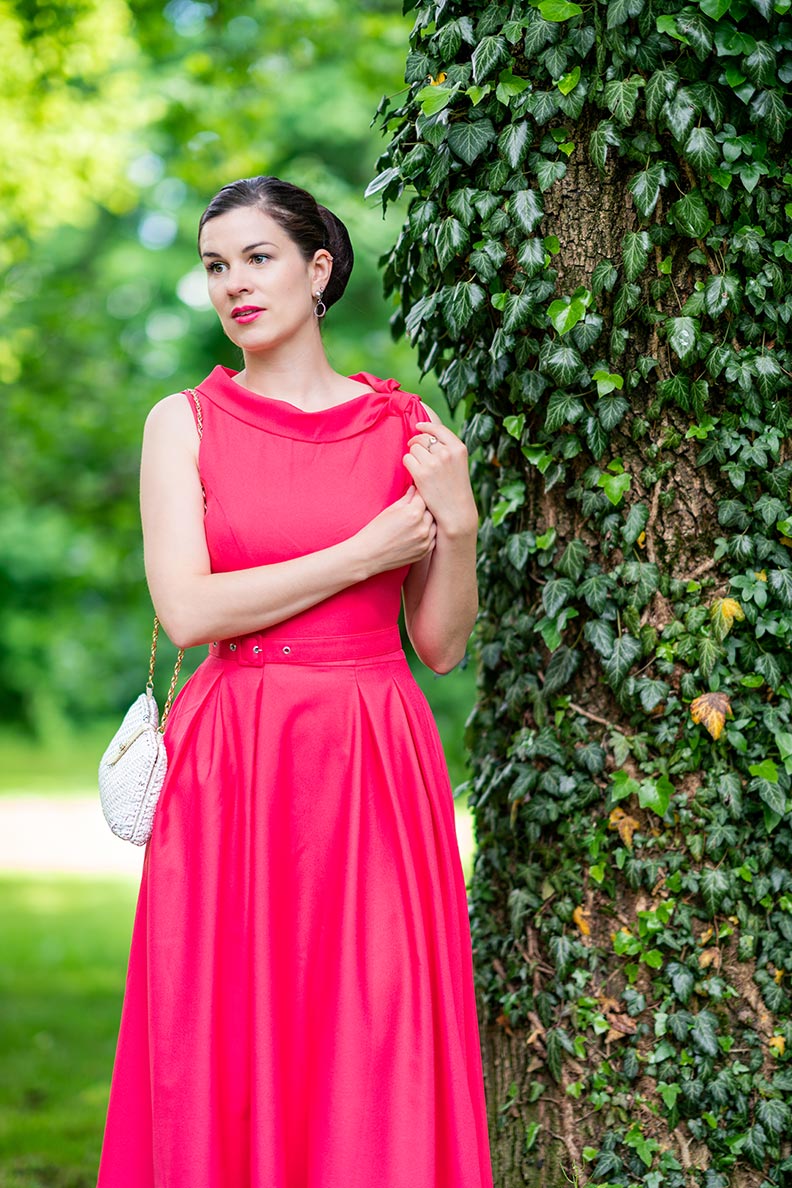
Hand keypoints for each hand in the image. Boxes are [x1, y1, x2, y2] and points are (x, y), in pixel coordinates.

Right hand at [352, 486, 436, 574]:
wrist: (368, 555)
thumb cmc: (375, 531)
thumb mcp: (390, 510)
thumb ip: (406, 499)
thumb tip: (415, 489)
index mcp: (413, 513)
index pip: (424, 497)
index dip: (419, 494)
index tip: (416, 493)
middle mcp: (422, 527)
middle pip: (432, 510)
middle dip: (424, 507)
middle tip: (415, 507)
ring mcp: (425, 541)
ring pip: (435, 525)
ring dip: (428, 521)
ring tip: (415, 521)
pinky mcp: (424, 552)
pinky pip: (433, 538)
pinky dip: (428, 534)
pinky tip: (417, 532)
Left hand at [404, 421, 477, 538]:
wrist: (456, 511)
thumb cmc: (456, 489)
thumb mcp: (459, 464)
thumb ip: (447, 449)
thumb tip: (427, 435)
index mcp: (458, 448)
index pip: (439, 429)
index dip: (426, 426)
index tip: (419, 426)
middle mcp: (447, 453)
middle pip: (423, 438)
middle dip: (417, 443)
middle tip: (415, 450)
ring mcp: (434, 462)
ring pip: (414, 448)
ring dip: (413, 455)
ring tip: (420, 467)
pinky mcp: (421, 473)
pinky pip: (407, 459)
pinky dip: (408, 464)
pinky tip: (414, 473)